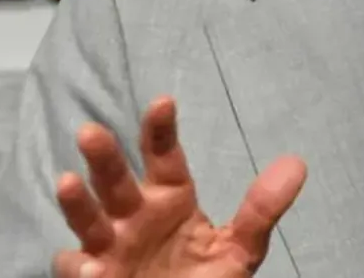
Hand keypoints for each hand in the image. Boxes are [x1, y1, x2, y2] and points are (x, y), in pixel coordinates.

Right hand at [51, 95, 306, 277]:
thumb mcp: (238, 250)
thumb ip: (260, 210)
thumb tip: (297, 165)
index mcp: (169, 200)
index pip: (163, 156)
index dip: (160, 130)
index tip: (164, 102)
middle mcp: (133, 217)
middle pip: (115, 180)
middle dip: (103, 157)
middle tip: (91, 132)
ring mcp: (110, 247)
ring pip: (87, 219)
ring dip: (76, 202)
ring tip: (66, 183)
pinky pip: (79, 269)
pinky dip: (79, 267)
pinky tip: (91, 267)